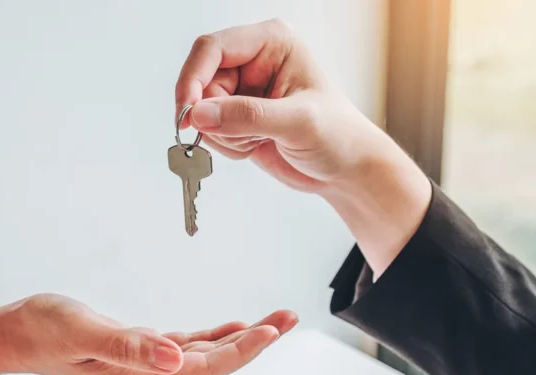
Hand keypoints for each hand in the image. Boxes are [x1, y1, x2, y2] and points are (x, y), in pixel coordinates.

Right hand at [4, 294, 297, 374]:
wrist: (15, 336)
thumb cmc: (44, 331)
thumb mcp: (83, 333)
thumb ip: (128, 347)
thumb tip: (174, 357)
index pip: (204, 369)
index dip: (240, 351)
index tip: (270, 331)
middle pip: (215, 365)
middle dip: (255, 343)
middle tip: (289, 319)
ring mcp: (146, 372)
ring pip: (206, 357)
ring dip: (241, 340)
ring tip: (275, 321)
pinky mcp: (141, 357)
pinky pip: (188, 350)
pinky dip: (213, 338)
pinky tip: (231, 327)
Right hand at [175, 19, 430, 275]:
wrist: (347, 171)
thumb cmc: (339, 136)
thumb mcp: (298, 122)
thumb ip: (248, 116)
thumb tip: (200, 114)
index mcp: (271, 42)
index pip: (212, 49)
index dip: (193, 79)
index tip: (188, 114)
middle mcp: (253, 61)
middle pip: (202, 82)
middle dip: (214, 116)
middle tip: (244, 136)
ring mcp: (244, 90)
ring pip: (203, 110)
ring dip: (224, 134)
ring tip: (259, 140)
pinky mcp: (238, 117)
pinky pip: (210, 131)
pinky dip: (227, 145)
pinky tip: (256, 146)